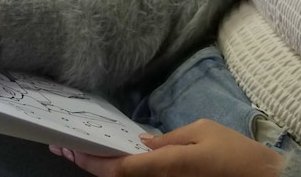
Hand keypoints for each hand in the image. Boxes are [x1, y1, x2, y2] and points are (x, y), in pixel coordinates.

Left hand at [53, 119, 284, 176]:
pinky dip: (123, 168)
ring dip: (103, 166)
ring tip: (79, 149)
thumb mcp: (202, 132)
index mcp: (168, 166)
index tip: (71, 151)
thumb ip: (168, 139)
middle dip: (89, 164)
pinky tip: (112, 156)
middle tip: (64, 148)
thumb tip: (141, 143)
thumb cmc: (236, 153)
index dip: (92, 163)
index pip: (120, 169)